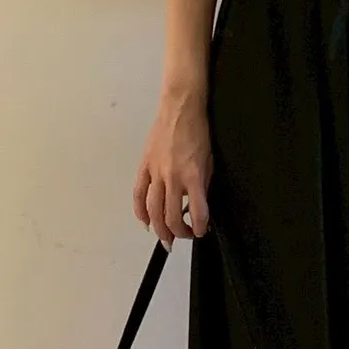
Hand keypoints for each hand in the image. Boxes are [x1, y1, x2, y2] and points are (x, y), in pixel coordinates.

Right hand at [133, 90, 211, 246]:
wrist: (180, 109)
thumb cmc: (197, 132)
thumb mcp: (209, 161)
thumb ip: (202, 185)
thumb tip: (198, 204)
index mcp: (193, 176)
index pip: (197, 212)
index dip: (200, 227)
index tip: (202, 231)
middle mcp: (173, 177)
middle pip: (171, 216)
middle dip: (179, 233)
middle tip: (185, 237)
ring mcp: (156, 172)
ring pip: (153, 210)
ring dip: (159, 229)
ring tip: (165, 238)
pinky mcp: (145, 166)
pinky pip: (139, 194)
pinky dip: (140, 211)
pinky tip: (145, 221)